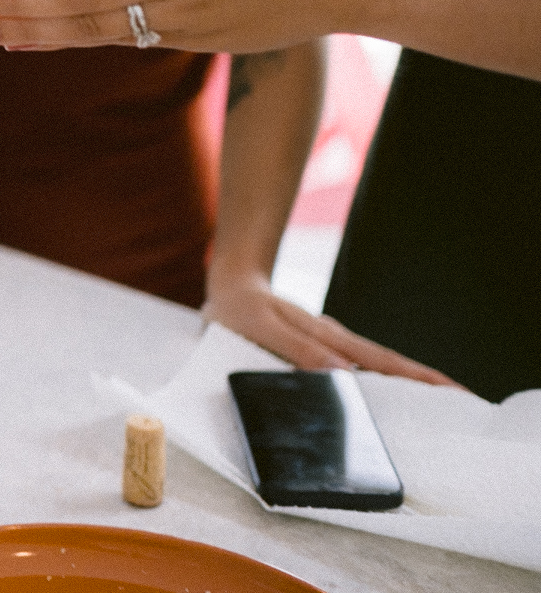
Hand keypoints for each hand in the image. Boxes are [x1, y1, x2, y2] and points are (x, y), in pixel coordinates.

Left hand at [203, 267, 461, 387]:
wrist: (228, 288)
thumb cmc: (240, 310)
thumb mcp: (263, 327)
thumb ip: (297, 349)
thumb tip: (341, 373)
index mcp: (326, 337)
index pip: (381, 361)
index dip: (416, 376)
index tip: (450, 390)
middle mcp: (333, 341)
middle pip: (386, 365)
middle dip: (424, 382)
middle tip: (463, 400)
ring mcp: (328, 345)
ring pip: (373, 367)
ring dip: (403, 383)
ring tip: (434, 404)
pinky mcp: (317, 349)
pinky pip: (353, 368)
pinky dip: (374, 381)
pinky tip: (382, 397)